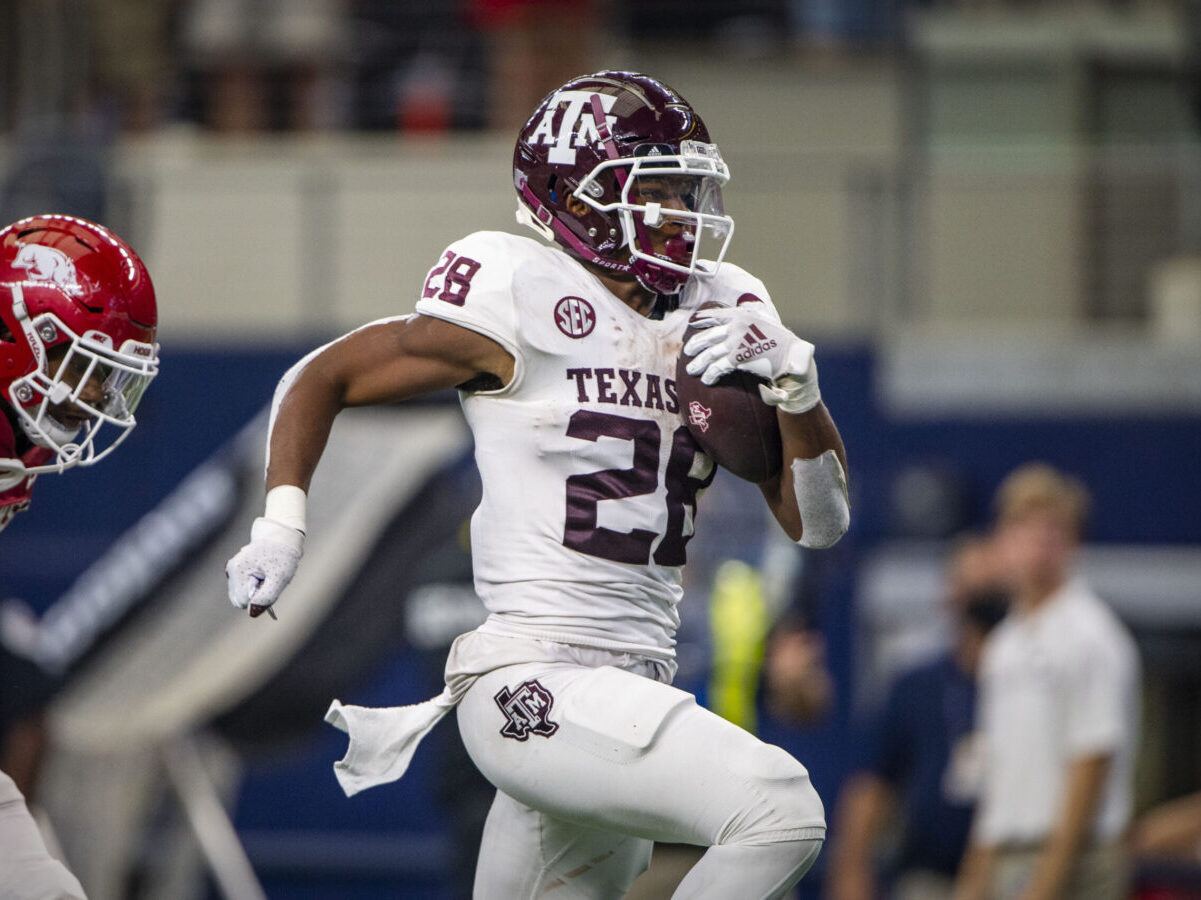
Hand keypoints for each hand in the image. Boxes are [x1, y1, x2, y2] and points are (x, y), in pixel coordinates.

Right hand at [225, 517, 303, 617]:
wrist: (282, 537)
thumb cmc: (283, 557)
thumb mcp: (280, 578)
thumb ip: (266, 597)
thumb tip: (251, 612)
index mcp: (238, 570)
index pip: (244, 601)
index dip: (260, 596)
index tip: (270, 582)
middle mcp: (230, 570)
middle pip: (241, 600)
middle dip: (257, 595)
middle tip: (269, 579)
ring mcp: (231, 570)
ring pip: (242, 596)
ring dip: (256, 590)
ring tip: (267, 575)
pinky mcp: (236, 571)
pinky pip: (243, 589)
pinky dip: (255, 586)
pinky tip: (264, 574)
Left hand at [682, 305, 820, 413]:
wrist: (791, 355)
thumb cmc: (780, 340)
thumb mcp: (764, 319)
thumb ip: (749, 316)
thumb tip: (738, 312)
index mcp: (741, 315)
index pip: (715, 315)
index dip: (702, 319)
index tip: (692, 322)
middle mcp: (736, 326)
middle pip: (708, 336)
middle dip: (694, 344)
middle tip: (687, 351)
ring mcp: (735, 342)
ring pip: (709, 353)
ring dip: (698, 363)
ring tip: (691, 370)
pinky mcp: (737, 359)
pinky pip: (717, 367)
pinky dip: (710, 374)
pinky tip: (707, 379)